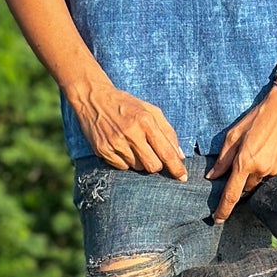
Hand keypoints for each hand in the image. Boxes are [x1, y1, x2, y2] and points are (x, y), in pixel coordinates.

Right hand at [70, 80, 186, 177]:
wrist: (94, 98)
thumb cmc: (126, 105)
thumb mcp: (150, 111)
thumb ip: (168, 132)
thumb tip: (180, 156)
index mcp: (145, 121)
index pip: (165, 152)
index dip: (176, 168)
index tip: (183, 177)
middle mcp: (130, 133)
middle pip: (152, 166)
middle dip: (157, 164)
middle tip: (152, 154)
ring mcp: (115, 143)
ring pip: (137, 168)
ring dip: (140, 161)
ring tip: (132, 145)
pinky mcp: (102, 150)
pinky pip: (122, 167)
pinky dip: (126, 161)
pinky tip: (121, 147)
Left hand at [206, 84, 276, 220]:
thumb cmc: (258, 118)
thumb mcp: (234, 134)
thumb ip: (223, 159)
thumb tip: (212, 176)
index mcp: (245, 162)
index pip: (232, 194)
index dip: (223, 209)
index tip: (217, 219)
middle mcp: (262, 170)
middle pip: (247, 188)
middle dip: (242, 181)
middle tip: (244, 162)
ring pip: (261, 183)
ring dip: (257, 175)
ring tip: (260, 153)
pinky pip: (275, 176)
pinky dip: (270, 170)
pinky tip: (271, 153)